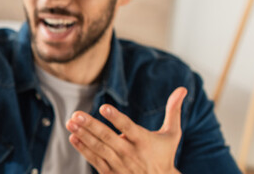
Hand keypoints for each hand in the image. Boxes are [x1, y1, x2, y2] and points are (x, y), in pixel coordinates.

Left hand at [66, 87, 187, 173]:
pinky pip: (94, 159)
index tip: (104, 107)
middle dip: (91, 126)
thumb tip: (183, 89)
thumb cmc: (164, 154)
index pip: (129, 128)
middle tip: (77, 114)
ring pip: (99, 148)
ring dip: (83, 135)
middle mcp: (130, 153)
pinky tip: (73, 137)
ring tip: (70, 122)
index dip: (116, 118)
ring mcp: (119, 164)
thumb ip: (174, 111)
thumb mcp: (172, 134)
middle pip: (108, 138)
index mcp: (144, 141)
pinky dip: (83, 149)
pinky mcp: (111, 172)